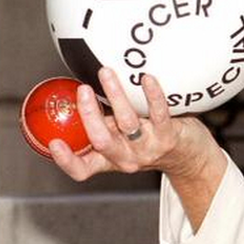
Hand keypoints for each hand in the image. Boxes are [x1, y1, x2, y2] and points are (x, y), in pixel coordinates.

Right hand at [50, 67, 217, 181]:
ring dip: (115, 95)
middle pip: (102, 141)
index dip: (66, 160)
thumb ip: (105, 126)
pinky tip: (147, 78)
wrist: (189, 156)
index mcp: (110, 160)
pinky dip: (152, 94)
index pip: (83, 169)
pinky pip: (159, 113)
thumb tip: (82, 95)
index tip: (54, 142)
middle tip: (83, 90)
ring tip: (106, 73)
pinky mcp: (169, 136)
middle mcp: (127, 157)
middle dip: (89, 115)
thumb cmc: (150, 143)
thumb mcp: (123, 141)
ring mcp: (148, 148)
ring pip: (127, 122)